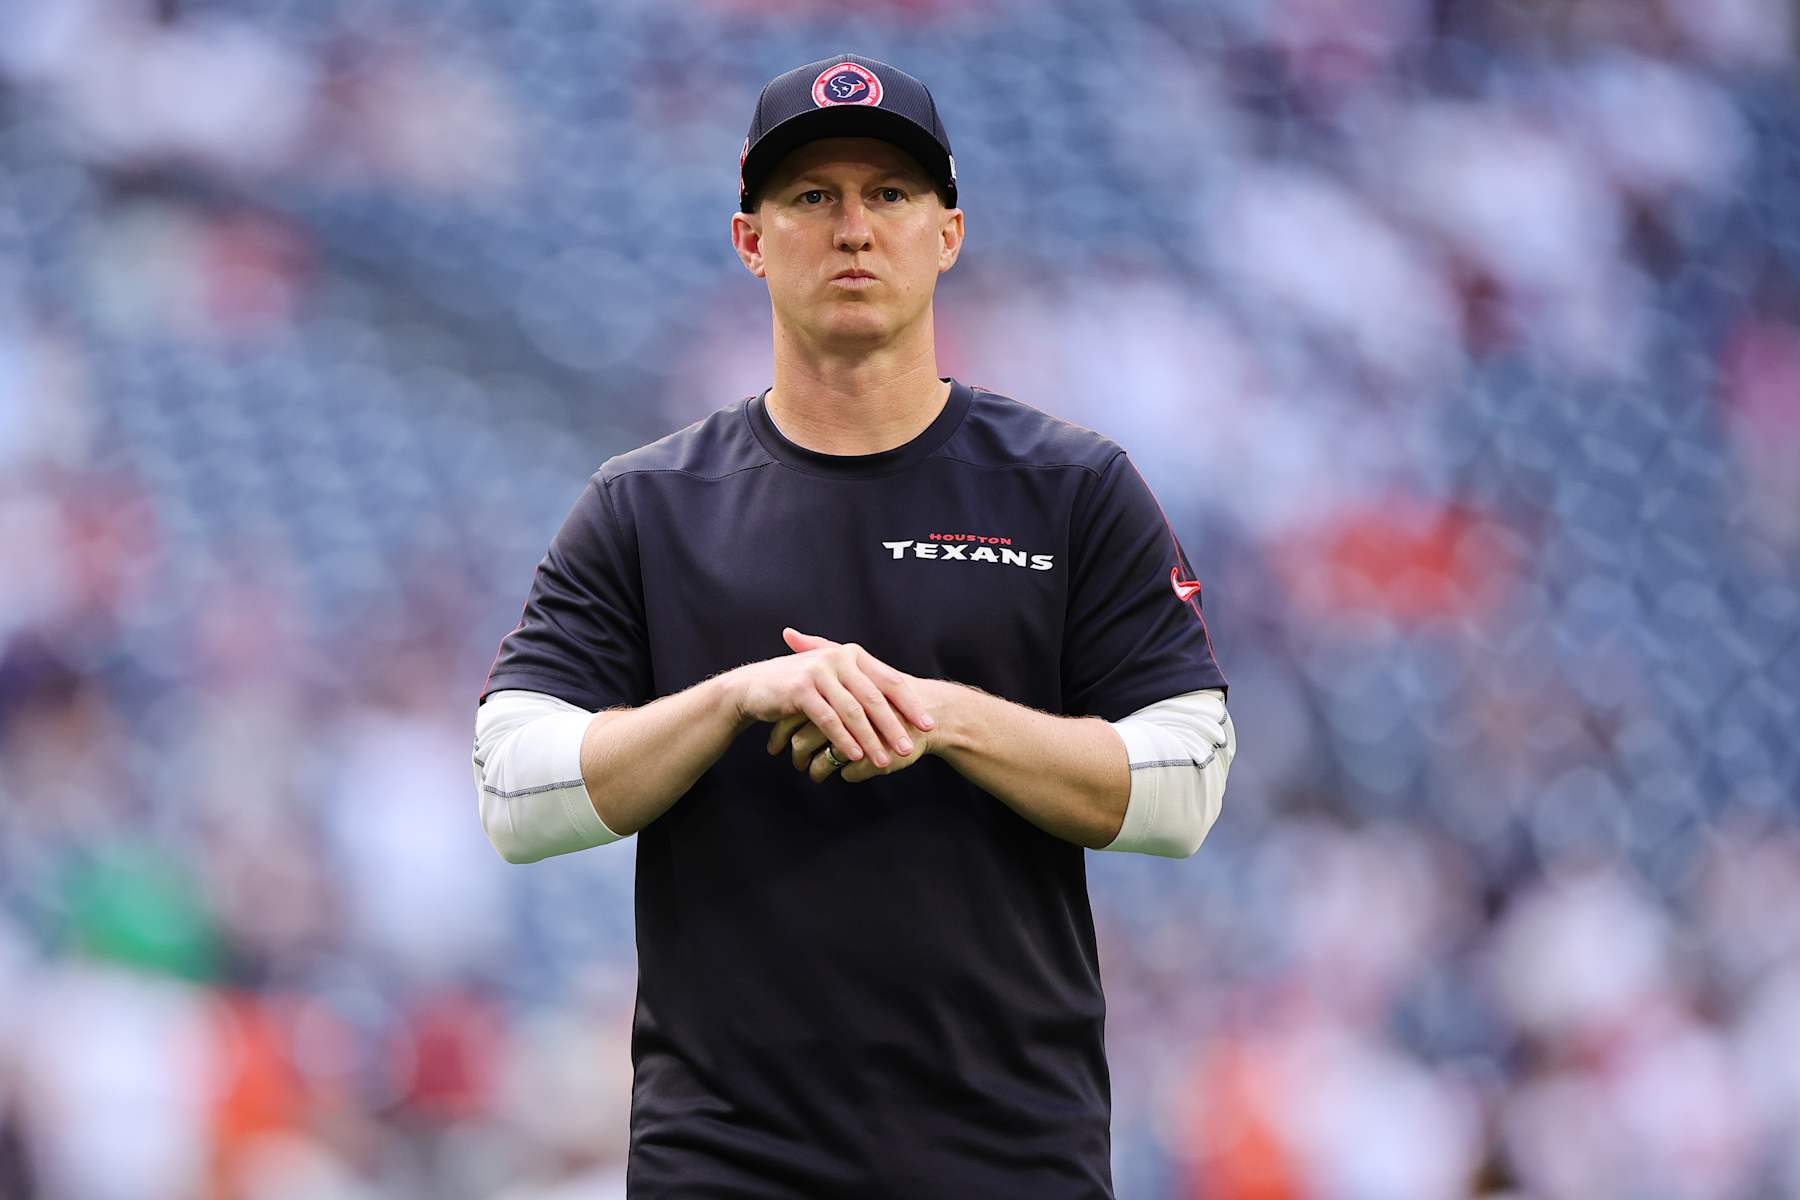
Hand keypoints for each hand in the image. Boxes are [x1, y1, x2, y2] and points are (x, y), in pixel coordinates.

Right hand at [732, 626, 935, 771]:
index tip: (928, 725)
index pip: (889, 680)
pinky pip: (827, 718)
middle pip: (874, 697)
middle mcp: (838, 658)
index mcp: (853, 654)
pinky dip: (843, 739)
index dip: (910, 704)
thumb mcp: (835, 679)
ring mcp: (818, 672)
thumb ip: (863, 685)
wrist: (755, 687)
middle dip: (893, 725)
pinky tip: (853, 756)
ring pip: (852, 710)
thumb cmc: (801, 687)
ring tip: (884, 759)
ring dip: (870, 738)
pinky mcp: (800, 689)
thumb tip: (904, 698)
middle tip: (909, 747)